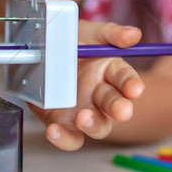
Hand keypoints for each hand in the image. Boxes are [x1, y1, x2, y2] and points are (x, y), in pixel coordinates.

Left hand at [30, 21, 144, 150]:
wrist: (36, 56)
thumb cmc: (68, 43)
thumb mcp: (87, 33)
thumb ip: (110, 33)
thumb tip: (134, 34)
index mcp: (109, 71)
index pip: (126, 78)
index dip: (132, 84)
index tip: (135, 89)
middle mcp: (100, 94)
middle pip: (115, 104)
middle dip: (120, 108)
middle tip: (122, 111)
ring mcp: (83, 111)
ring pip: (97, 125)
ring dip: (94, 125)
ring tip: (83, 118)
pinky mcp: (62, 124)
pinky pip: (69, 137)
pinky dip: (64, 138)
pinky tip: (54, 130)